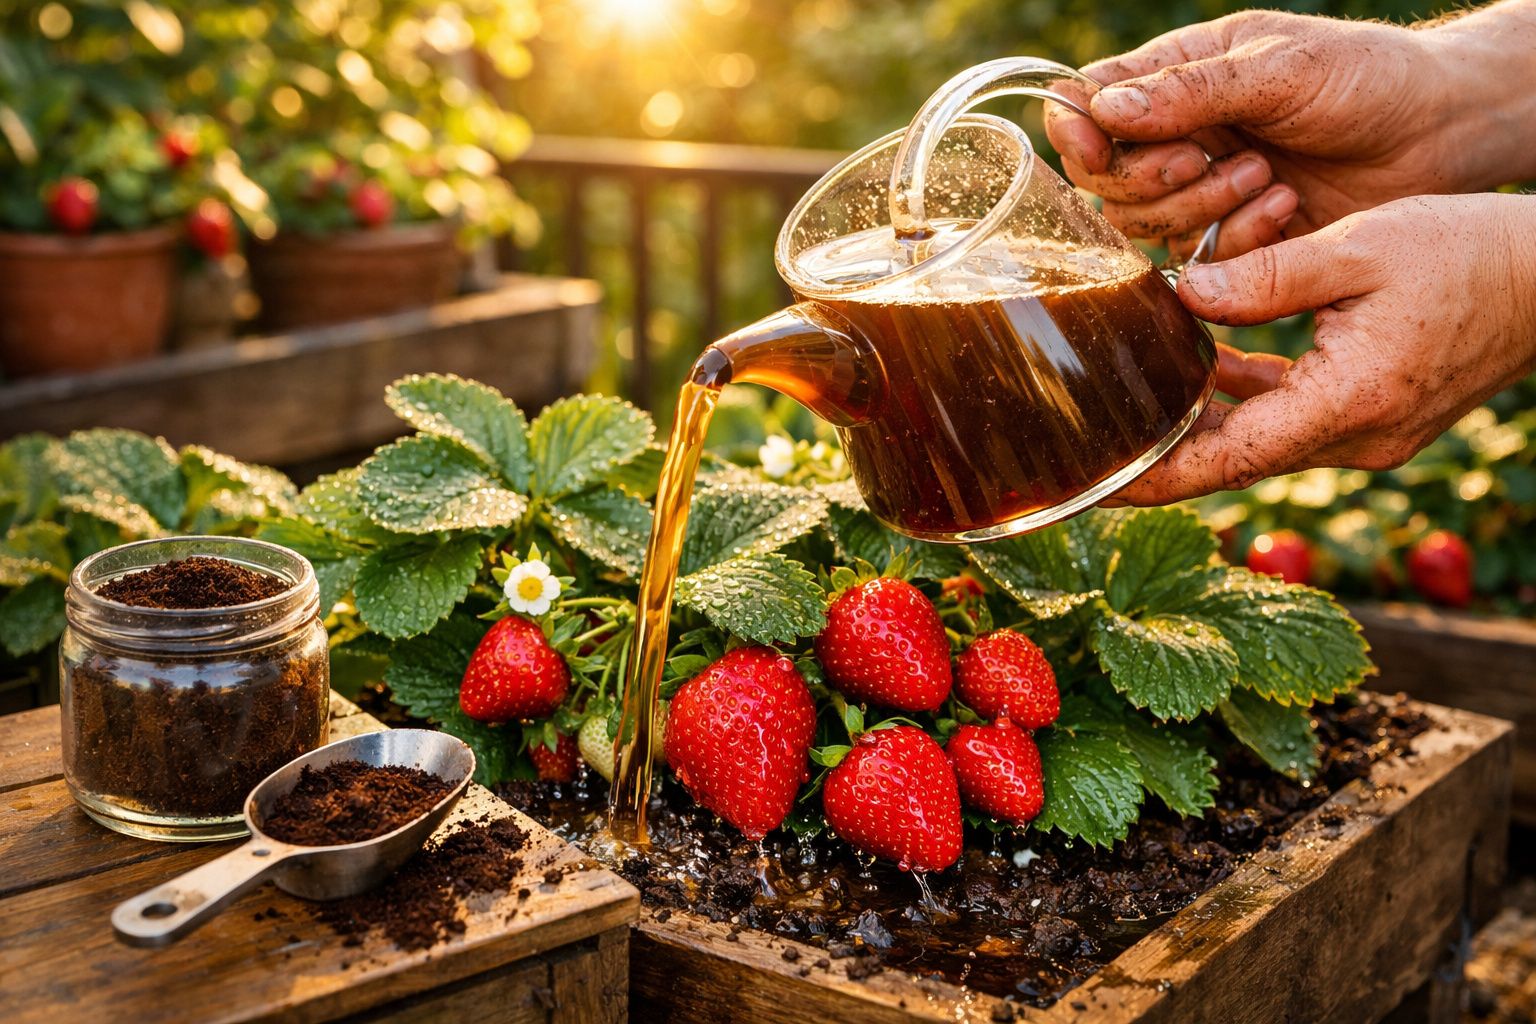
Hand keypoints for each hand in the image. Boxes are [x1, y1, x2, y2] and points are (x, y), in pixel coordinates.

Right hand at [1044, 7, 1535, 258]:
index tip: (1098, 145)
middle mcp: (1175, 133)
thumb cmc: (1365, 79)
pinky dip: (1237, 238)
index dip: (1076, 130)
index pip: (1086, 103)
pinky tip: (1285, 206)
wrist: (1436, 135)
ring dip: (1200, 206)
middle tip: (1202, 159)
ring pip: (1142, 224)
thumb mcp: (1282, 67)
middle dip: (1148, 176)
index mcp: (1175, 73)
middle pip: (1103, 177)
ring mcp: (1198, 189)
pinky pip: (1196, 260)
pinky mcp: (1229, 239)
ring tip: (1266, 175)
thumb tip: (1105, 111)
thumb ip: (1192, 91)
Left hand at [1115, 193, 1535, 503]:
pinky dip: (1244, 397)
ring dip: (1199, 424)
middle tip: (1086, 447)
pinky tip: (1200, 366)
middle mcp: (1354, 438)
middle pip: (1232, 460)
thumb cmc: (1468, 253)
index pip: (1227, 463)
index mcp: (1347, 404)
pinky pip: (1289, 414)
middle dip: (1160, 456)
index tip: (1095, 485)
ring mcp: (1366, 433)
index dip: (1154, 479)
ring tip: (1126, 405)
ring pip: (1258, 438)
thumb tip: (1180, 294)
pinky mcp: (1372, 414)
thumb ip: (1267, 276)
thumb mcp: (1362, 247)